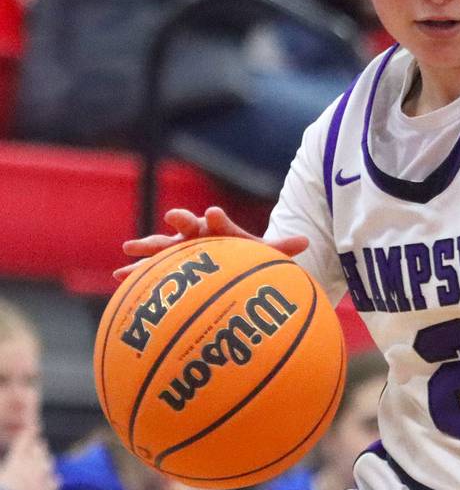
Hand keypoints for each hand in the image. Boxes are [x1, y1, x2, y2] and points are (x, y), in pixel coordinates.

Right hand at [0, 431, 57, 489]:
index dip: (28, 435)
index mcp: (16, 461)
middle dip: (38, 446)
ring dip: (45, 460)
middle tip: (38, 444)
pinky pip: (54, 482)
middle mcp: (32, 467)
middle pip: (39, 451)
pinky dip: (52, 480)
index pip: (24, 442)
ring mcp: (41, 480)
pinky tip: (53, 480)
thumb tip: (6, 465)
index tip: (31, 429)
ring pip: (48, 464)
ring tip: (44, 459)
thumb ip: (1, 468)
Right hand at [116, 207, 307, 279]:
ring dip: (148, 245)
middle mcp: (196, 234)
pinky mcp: (166, 263)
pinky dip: (137, 270)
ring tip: (130, 248)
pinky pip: (150, 267)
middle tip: (174, 217)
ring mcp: (178, 247)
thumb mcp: (261, 252)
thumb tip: (307, 242)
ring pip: (163, 244)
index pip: (220, 222)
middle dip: (181, 221)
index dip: (217, 218)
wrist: (222, 256)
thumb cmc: (242, 255)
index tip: (212, 213)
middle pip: (189, 226)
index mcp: (219, 229)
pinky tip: (121, 277)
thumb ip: (280, 247)